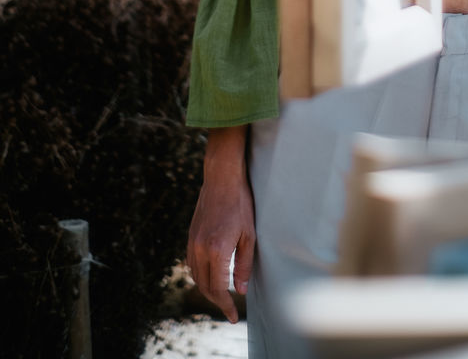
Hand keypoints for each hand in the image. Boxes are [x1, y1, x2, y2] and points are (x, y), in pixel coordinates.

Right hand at [187, 126, 254, 323]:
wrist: (221, 178)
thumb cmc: (240, 204)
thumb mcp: (249, 234)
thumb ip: (244, 264)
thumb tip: (240, 289)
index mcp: (217, 250)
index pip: (218, 288)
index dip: (225, 305)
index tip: (234, 316)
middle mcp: (200, 249)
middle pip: (204, 286)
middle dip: (217, 301)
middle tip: (230, 310)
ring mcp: (192, 242)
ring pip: (196, 277)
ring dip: (207, 289)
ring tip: (221, 296)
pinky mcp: (190, 236)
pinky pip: (191, 264)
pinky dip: (200, 275)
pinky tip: (210, 276)